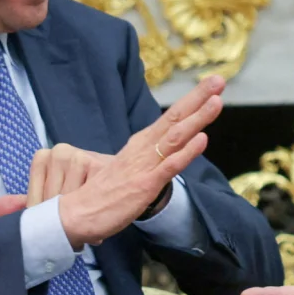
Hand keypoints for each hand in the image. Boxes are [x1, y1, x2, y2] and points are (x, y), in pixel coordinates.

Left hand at [0, 144, 113, 217]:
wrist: (127, 182)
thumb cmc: (89, 191)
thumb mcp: (55, 197)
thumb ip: (28, 202)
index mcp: (45, 157)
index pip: (33, 200)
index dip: (47, 216)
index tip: (61, 217)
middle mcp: (60, 153)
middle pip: (50, 202)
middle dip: (64, 218)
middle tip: (79, 219)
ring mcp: (80, 158)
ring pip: (67, 203)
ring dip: (79, 219)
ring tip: (90, 216)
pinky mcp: (99, 166)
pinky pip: (87, 201)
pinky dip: (92, 215)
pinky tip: (98, 212)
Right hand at [54, 74, 225, 248]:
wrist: (75, 214)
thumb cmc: (104, 192)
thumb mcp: (130, 168)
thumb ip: (150, 157)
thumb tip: (168, 149)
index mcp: (141, 144)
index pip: (171, 117)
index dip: (192, 100)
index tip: (212, 84)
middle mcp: (144, 149)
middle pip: (175, 119)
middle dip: (198, 99)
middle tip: (218, 80)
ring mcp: (145, 166)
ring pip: (175, 137)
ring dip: (196, 118)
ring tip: (216, 101)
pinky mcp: (145, 185)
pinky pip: (169, 167)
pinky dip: (186, 152)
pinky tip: (202, 139)